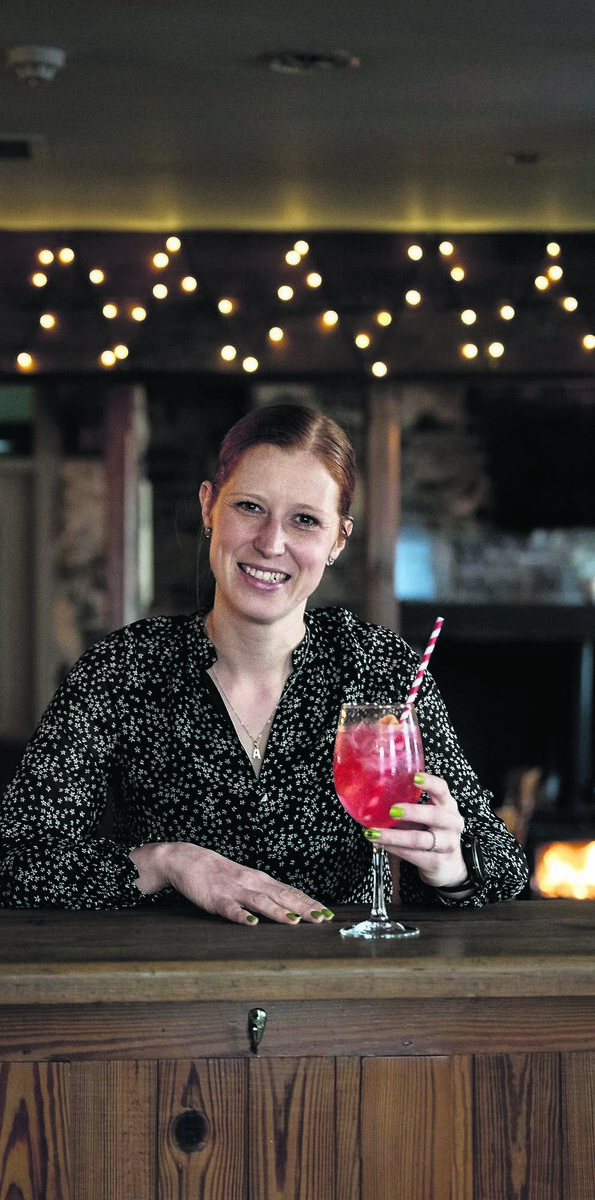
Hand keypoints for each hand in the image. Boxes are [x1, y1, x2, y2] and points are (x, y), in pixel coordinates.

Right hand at [130, 842, 333, 925]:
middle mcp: (252, 883)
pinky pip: (230, 909)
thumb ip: (266, 892)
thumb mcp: (247, 880)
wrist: (188, 859)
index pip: (291, 892)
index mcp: (261, 880)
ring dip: (278, 912)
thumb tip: (290, 905)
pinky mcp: (216, 899)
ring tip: (294, 921)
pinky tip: (250, 923)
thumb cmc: (220, 873)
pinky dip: (241, 916)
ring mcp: (235, 891)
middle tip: (322, 919)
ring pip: (260, 902)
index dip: (310, 902)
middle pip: (282, 896)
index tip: (328, 913)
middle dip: (304, 908)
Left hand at [364, 772, 467, 889]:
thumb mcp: (426, 816)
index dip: (430, 782)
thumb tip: (375, 799)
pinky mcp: (437, 862)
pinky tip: (380, 844)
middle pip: (436, 815)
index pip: (442, 790)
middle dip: (413, 812)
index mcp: (448, 805)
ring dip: (393, 836)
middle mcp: (452, 823)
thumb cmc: (432, 832)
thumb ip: (409, 806)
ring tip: (373, 833)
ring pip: (420, 839)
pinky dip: (393, 849)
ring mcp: (447, 844)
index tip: (414, 777)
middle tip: (391, 810)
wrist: (448, 865)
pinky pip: (413, 855)